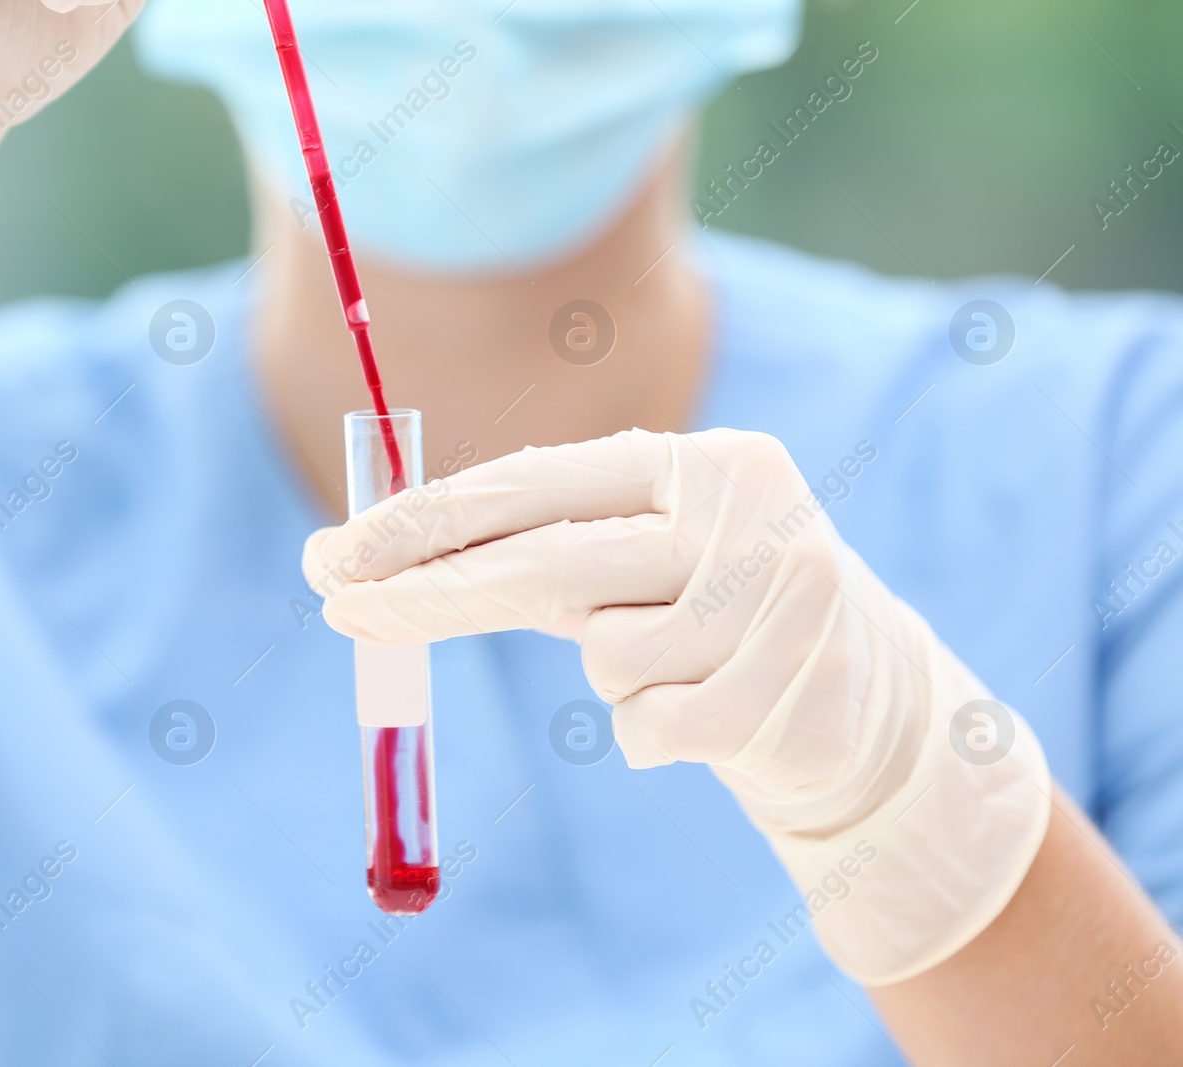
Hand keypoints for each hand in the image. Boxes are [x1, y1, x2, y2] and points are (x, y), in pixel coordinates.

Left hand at [303, 428, 1050, 984]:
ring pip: (603, 657)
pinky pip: (647, 729)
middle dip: (429, 593)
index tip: (334, 552)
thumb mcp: (628, 556)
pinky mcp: (785, 694)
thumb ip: (528, 546)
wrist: (860, 697)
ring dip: (609, 674)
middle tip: (339, 608)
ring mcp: (775, 603)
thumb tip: (369, 563)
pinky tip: (704, 715)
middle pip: (546, 562)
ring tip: (672, 664)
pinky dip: (647, 734)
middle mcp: (740, 513)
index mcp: (692, 460)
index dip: (421, 522)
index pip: (530, 484)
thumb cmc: (704, 609)